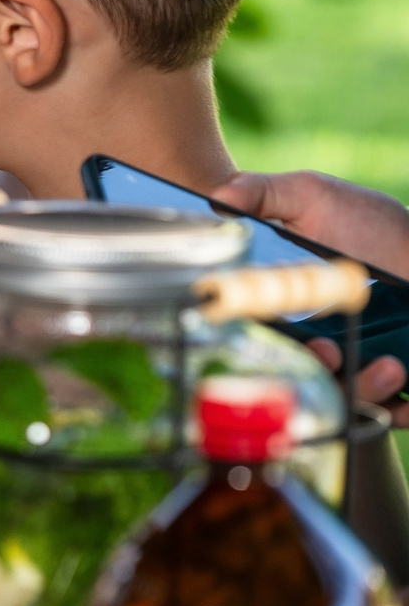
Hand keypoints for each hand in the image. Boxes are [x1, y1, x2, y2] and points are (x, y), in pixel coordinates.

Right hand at [213, 172, 408, 412]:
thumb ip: (261, 192)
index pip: (263, 343)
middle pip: (303, 380)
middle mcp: (318, 343)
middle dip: (318, 377)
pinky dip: (401, 412)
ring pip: (348, 398)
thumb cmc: (369, 223)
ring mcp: (359, 362)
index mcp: (285, 311)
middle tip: (329, 353)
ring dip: (364, 391)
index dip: (267, 353)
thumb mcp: (311, 196)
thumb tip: (216, 197)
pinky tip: (406, 391)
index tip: (293, 340)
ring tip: (392, 367)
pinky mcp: (399, 378)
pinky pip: (395, 410)